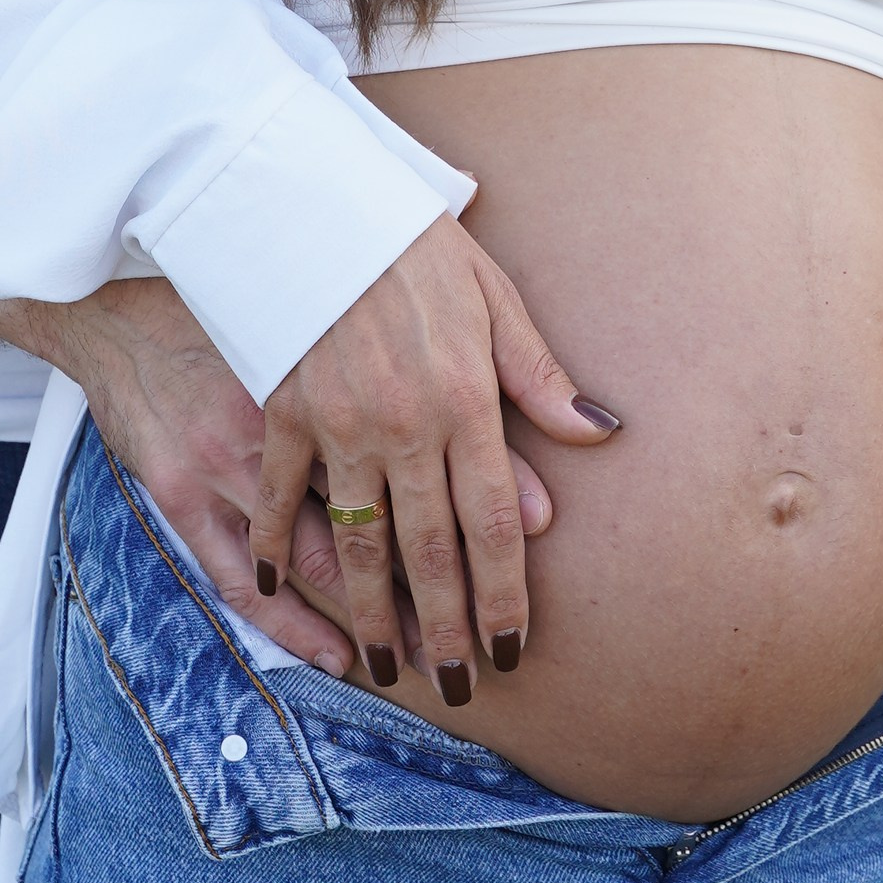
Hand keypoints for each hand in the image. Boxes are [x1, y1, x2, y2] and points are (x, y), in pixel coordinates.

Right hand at [250, 219, 620, 708]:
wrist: (318, 196)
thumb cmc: (415, 245)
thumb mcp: (495, 298)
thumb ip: (541, 379)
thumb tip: (600, 437)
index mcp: (466, 399)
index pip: (495, 521)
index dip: (505, 595)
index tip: (512, 650)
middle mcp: (406, 423)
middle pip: (430, 550)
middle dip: (447, 627)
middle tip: (457, 687)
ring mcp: (338, 421)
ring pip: (359, 539)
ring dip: (372, 611)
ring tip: (385, 665)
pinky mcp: (282, 409)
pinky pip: (285, 494)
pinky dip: (282, 544)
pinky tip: (285, 587)